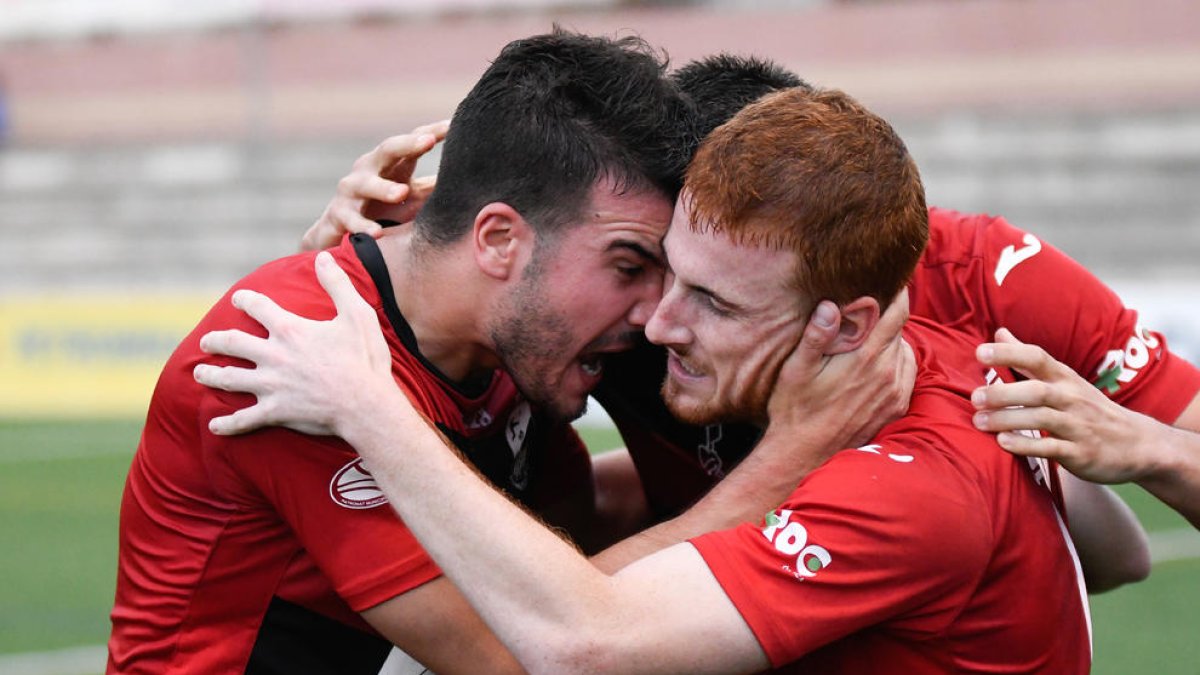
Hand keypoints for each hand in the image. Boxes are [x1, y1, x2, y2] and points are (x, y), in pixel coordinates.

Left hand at [194, 252, 393, 436]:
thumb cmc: (364, 359)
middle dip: (216, 340)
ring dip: (210, 375)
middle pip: (232, 343)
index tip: (238, 299)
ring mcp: (271, 385)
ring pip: (229, 379)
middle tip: (207, 341)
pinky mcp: (275, 411)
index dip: (245, 300)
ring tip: (199, 373)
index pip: (257, 307)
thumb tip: (323, 257)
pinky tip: (214, 425)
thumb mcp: (357, 314)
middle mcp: (273, 355)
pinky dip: (227, 424)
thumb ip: (337, 284)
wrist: (365, 404)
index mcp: (290, 330)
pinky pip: (244, 419)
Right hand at [301, 120, 448, 250]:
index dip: (431, 132)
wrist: (341, 232)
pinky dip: (363, 226)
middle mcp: (369, 169)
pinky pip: (351, 220)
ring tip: (401, 192)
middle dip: (406, 144)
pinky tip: (377, 233)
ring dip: (383, 187)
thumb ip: (436, 187)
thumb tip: (474, 181)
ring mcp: (351, 190)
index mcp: (391, 163)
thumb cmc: (385, 210)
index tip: (453, 126)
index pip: (413, 142)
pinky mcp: (338, 214)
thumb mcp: (414, 197)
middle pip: (387, 150)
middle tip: (427, 141)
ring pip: (365, 184)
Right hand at [763, 290, 913, 464]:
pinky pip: (907, 374)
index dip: (898, 294)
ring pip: (905, 351)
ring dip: (892, 341)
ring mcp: (895, 393)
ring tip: (868, 340)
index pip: (897, 314)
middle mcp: (888, 374)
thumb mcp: (796, 369)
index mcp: (866, 358)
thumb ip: (816, 335)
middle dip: (886, 318)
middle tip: (867, 311)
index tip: (892, 281)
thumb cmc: (795, 409)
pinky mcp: (896, 408)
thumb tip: (830, 304)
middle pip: (899, 331)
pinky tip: (876, 365)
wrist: (804, 455)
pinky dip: (897, 363)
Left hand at [972, 328, 1156, 483]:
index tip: (980, 352)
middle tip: (975, 397)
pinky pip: (1052, 448)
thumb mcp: (1064, 379)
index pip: (1038, 358)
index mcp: (1065, 378)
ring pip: (1042, 418)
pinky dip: (1027, 445)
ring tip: (978, 422)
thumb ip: (1028, 360)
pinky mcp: (1081, 453)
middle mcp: (1072, 398)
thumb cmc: (1088, 408)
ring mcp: (1078, 426)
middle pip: (1037, 390)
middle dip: (1004, 393)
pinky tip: (1003, 443)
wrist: (1139, 444)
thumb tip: (998, 332)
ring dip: (1008, 419)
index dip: (1010, 353)